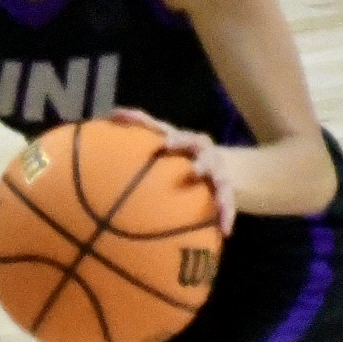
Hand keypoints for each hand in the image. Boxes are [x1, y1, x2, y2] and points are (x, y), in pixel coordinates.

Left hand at [110, 107, 240, 234]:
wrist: (216, 162)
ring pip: (222, 184)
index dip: (177, 141)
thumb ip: (141, 123)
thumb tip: (114, 112)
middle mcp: (206, 156)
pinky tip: (226, 230)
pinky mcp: (226, 193)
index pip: (184, 139)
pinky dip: (227, 216)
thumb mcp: (164, 134)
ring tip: (218, 207)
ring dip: (221, 194)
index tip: (165, 145)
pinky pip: (228, 205)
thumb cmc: (181, 147)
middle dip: (202, 163)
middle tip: (195, 171)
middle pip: (207, 158)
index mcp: (190, 142)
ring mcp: (218, 175)